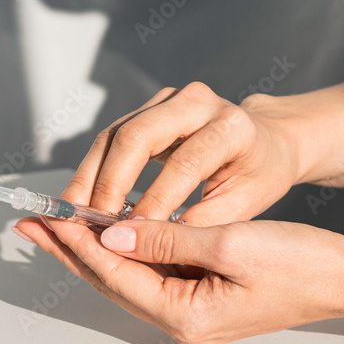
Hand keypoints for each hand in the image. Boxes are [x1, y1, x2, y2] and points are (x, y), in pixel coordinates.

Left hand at [14, 215, 343, 343]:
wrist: (341, 276)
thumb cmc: (298, 264)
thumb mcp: (228, 243)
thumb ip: (165, 239)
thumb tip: (113, 231)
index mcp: (186, 315)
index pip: (115, 273)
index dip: (78, 242)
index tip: (47, 217)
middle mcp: (182, 322)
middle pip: (113, 280)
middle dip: (71, 249)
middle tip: (32, 223)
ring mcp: (191, 312)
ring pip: (128, 276)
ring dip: (95, 247)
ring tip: (58, 224)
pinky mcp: (201, 298)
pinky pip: (151, 272)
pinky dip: (126, 249)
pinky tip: (110, 231)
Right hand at [63, 82, 298, 226]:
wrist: (265, 141)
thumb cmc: (258, 174)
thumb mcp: (245, 204)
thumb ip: (203, 222)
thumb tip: (155, 242)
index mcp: (232, 125)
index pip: (186, 161)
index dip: (157, 198)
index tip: (137, 233)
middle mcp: (198, 102)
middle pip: (138, 136)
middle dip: (110, 183)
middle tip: (95, 223)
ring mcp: (169, 100)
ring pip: (116, 134)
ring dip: (91, 176)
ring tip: (77, 214)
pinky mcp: (149, 108)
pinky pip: (111, 136)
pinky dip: (94, 169)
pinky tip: (84, 197)